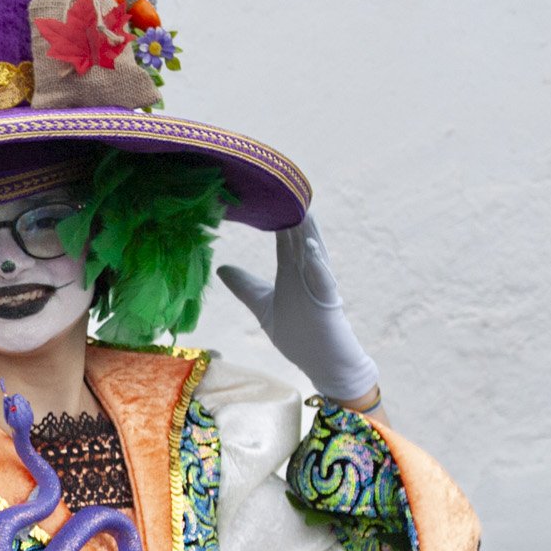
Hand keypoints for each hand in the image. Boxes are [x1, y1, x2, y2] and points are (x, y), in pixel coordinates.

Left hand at [218, 213, 380, 404]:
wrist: (322, 362)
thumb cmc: (297, 333)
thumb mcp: (263, 306)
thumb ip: (245, 287)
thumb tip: (222, 269)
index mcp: (292, 272)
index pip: (283, 239)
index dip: (275, 218)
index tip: (264, 195)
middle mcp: (306, 274)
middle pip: (299, 238)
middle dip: (293, 215)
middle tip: (285, 187)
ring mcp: (319, 287)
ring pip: (314, 253)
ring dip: (308, 231)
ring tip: (301, 208)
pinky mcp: (328, 303)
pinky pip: (324, 280)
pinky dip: (318, 263)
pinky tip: (311, 248)